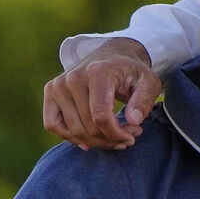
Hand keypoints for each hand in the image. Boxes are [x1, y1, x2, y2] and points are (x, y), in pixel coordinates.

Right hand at [43, 37, 162, 149]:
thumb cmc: (131, 72)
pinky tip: (90, 141)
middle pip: (88, 127)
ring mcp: (58, 85)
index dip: (117, 134)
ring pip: (73, 130)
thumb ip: (144, 100)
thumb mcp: (149, 82)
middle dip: (111, 139)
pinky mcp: (50, 91)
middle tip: (127, 137)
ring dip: (95, 142)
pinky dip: (70, 137)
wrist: (112, 56)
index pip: (101, 117)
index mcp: (97, 73)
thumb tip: (133, 121)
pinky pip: (52, 124)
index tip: (133, 135)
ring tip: (113, 138)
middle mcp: (73, 78)